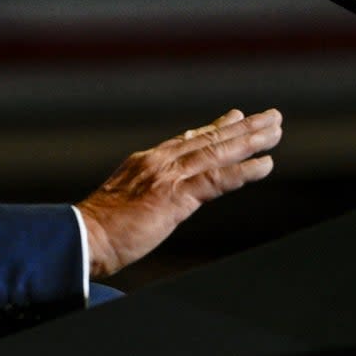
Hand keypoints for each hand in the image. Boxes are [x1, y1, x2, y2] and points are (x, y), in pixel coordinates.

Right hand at [75, 108, 282, 278]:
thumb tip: (163, 191)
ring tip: (275, 130)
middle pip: (210, 139)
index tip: (236, 116)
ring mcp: (168, 177)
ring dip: (251, 140)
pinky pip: (217, 180)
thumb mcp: (126, 199)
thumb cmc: (98, 229)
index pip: (188, 140)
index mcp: (146, 162)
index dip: (216, 127)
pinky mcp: (174, 198)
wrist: (80, 238)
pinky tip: (265, 165)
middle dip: (244, 127)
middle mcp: (159, 162)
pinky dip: (243, 171)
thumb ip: (147, 188)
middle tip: (271, 116)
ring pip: (218, 152)